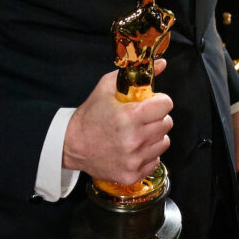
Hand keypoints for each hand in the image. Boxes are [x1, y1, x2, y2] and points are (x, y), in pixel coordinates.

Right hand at [62, 59, 173, 184]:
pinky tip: (133, 148)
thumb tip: (163, 63)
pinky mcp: (132, 174)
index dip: (159, 101)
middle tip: (142, 117)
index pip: (166, 105)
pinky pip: (155, 160)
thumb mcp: (107, 87)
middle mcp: (134, 140)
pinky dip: (148, 153)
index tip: (151, 102)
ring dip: (154, 136)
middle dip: (157, 117)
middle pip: (167, 123)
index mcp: (129, 116)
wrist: (71, 145)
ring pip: (164, 142)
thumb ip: (135, 74)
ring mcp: (134, 160)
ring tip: (137, 133)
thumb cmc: (90, 115)